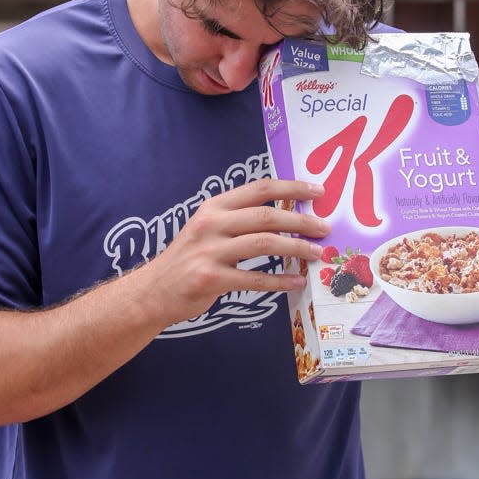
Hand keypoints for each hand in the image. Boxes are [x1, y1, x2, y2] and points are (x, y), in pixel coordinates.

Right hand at [148, 178, 329, 325]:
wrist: (153, 291)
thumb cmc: (188, 259)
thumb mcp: (208, 229)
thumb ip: (239, 220)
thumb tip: (286, 217)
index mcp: (214, 206)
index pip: (259, 188)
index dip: (292, 187)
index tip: (319, 190)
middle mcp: (211, 223)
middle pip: (266, 215)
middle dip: (302, 221)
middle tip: (326, 228)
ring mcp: (209, 251)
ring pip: (264, 244)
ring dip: (296, 248)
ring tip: (317, 254)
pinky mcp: (210, 279)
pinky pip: (254, 278)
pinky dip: (280, 280)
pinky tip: (297, 282)